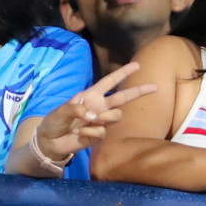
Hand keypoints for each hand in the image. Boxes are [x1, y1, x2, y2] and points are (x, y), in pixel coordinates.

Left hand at [29, 61, 157, 164]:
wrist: (51, 140)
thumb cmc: (55, 120)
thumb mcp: (62, 110)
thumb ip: (77, 109)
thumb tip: (95, 116)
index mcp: (90, 95)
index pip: (109, 82)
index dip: (122, 73)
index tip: (137, 65)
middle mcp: (99, 106)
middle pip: (123, 97)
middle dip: (138, 91)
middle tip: (155, 87)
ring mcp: (101, 121)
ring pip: (116, 116)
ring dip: (102, 118)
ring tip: (87, 122)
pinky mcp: (99, 135)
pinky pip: (101, 132)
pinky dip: (89, 133)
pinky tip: (78, 134)